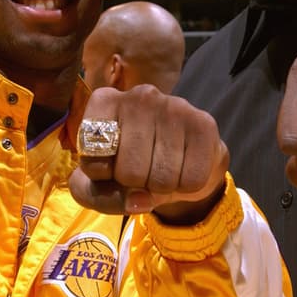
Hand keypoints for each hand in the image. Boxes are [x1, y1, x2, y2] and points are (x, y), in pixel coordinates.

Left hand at [70, 84, 229, 221]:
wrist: (180, 157)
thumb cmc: (130, 166)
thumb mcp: (100, 185)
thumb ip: (103, 197)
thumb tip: (139, 200)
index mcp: (104, 102)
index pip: (93, 160)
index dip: (102, 176)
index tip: (109, 164)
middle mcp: (138, 95)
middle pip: (129, 172)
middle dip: (135, 185)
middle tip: (141, 170)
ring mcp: (174, 106)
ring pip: (162, 179)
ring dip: (162, 188)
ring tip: (162, 169)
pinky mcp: (203, 123)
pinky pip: (192, 179)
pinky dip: (186, 186)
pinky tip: (183, 167)